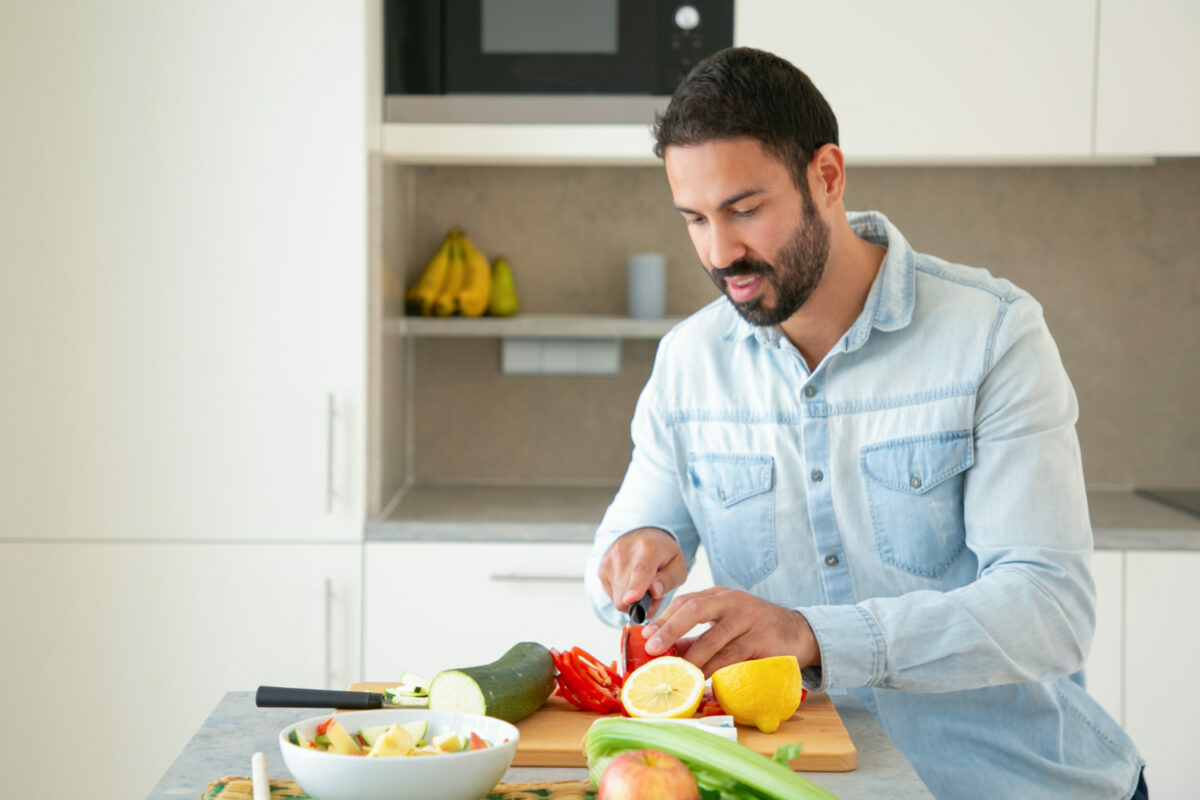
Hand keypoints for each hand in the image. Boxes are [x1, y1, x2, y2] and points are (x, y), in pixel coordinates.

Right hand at [598, 528, 688, 617]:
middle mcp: (623, 551)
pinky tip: (632, 584)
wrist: (642, 536)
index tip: (632, 599)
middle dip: (641, 604)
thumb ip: (669, 580)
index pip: (640, 570)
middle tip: (654, 595)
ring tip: (644, 587)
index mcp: (648, 547)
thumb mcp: (678, 566)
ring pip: (618, 598)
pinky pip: (612, 596)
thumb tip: (654, 591)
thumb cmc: (663, 554)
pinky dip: (624, 595)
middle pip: (626, 593)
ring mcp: (609, 561)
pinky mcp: (601, 570)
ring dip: (632, 601)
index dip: (636, 587)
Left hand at [641, 586, 821, 676]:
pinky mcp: (763, 639)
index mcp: (719, 596)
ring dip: (692, 657)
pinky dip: (716, 669)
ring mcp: (749, 619)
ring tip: (676, 672)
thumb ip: (698, 637)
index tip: (647, 635)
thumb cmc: (755, 630)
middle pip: (695, 609)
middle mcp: (732, 602)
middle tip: (653, 647)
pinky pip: (734, 656)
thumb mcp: (726, 625)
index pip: (686, 601)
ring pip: (714, 637)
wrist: (799, 633)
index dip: (664, 618)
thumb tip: (667, 653)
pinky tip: (703, 678)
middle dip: (671, 628)